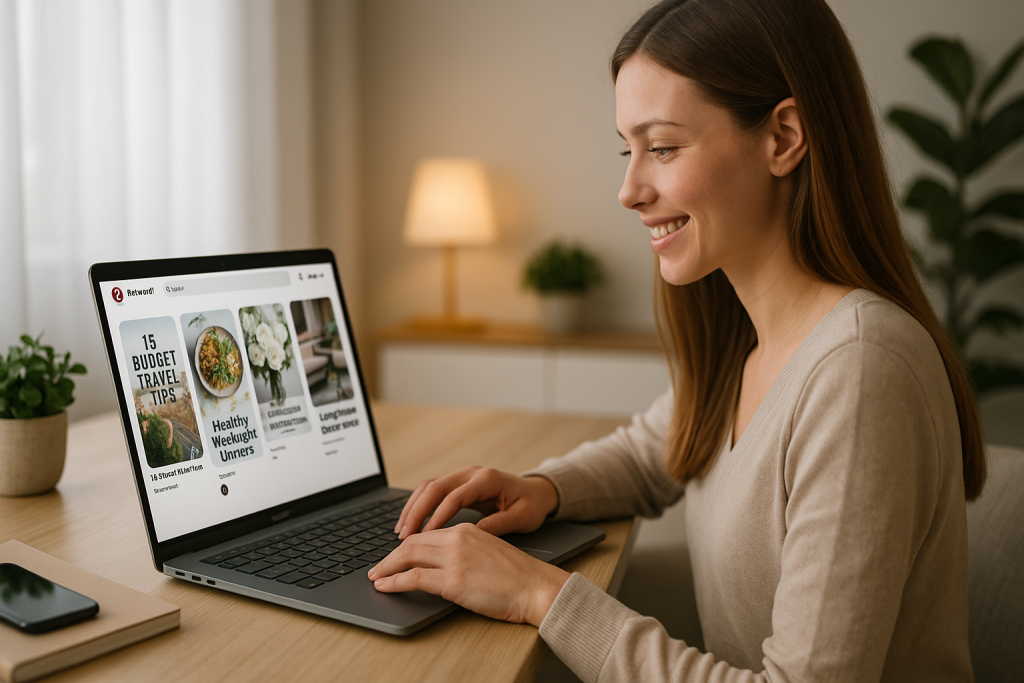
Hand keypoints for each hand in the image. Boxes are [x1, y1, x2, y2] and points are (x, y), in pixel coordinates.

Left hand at [368, 523, 569, 625]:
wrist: (536, 587)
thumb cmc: (518, 577)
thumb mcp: (489, 552)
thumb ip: (466, 551)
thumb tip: (445, 563)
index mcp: (467, 530)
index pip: (426, 533)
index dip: (406, 545)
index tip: (395, 555)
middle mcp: (458, 538)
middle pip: (412, 542)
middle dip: (391, 555)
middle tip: (378, 567)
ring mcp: (454, 558)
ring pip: (408, 556)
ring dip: (386, 567)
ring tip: (376, 577)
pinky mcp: (453, 580)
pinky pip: (413, 577)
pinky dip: (394, 581)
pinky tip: (385, 586)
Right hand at [395, 467, 558, 539]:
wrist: (537, 492)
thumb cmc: (531, 505)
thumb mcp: (522, 517)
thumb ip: (498, 524)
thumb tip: (474, 533)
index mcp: (487, 479)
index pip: (455, 496)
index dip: (438, 516)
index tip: (425, 536)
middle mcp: (471, 473)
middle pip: (435, 487)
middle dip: (417, 511)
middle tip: (404, 536)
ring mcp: (463, 476)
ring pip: (429, 486)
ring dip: (413, 507)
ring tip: (401, 531)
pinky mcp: (458, 483)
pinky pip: (432, 491)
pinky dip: (419, 505)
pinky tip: (410, 523)